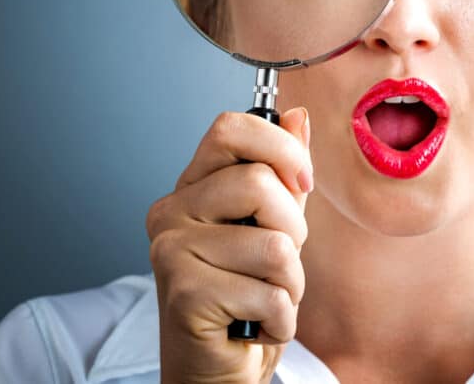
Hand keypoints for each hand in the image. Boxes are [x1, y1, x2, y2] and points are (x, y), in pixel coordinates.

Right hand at [146, 107, 312, 383]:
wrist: (217, 370)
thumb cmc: (246, 297)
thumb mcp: (274, 226)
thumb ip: (283, 173)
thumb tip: (297, 116)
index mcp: (193, 187)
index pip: (230, 128)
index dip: (279, 148)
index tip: (302, 183)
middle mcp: (171, 211)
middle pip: (258, 182)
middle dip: (293, 229)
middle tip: (279, 263)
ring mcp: (171, 251)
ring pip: (273, 243)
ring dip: (290, 282)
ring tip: (266, 297)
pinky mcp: (183, 293)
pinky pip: (269, 291)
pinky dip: (281, 317)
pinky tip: (256, 325)